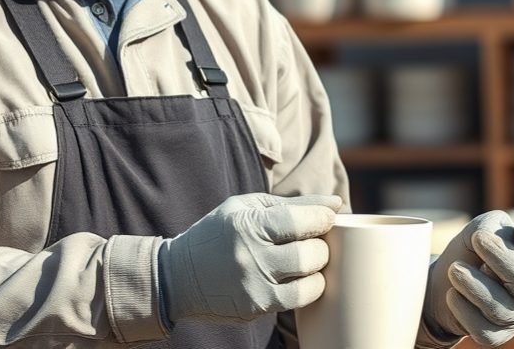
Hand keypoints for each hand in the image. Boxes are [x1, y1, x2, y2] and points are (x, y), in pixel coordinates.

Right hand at [157, 193, 341, 324]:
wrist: (179, 275)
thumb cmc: (219, 233)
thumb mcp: (246, 207)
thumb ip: (291, 204)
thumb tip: (334, 203)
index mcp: (247, 225)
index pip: (299, 221)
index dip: (323, 218)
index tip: (329, 216)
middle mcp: (251, 258)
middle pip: (309, 254)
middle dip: (322, 244)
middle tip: (317, 239)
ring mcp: (254, 287)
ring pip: (309, 280)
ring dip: (318, 268)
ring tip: (309, 259)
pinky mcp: (256, 308)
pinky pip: (297, 300)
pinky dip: (308, 288)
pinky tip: (300, 278)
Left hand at [423, 208, 513, 346]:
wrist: (443, 286)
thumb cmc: (470, 254)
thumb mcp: (477, 232)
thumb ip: (489, 228)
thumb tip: (492, 237)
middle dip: (501, 258)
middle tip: (478, 238)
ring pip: (500, 307)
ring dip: (474, 286)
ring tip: (454, 270)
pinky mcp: (496, 335)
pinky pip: (484, 330)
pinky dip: (465, 311)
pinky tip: (452, 296)